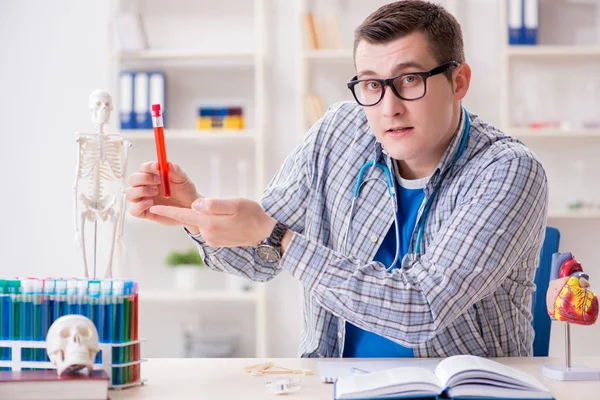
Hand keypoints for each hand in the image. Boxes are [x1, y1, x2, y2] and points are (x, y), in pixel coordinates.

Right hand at [126, 161, 199, 230]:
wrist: (190, 207)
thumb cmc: (185, 192)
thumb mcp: (183, 180)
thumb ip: (176, 171)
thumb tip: (168, 163)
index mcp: (153, 175)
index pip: (144, 168)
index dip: (148, 166)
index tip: (157, 167)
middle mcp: (145, 186)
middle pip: (133, 179)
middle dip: (143, 178)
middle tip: (158, 181)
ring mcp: (144, 199)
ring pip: (130, 193)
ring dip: (141, 191)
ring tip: (155, 192)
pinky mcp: (145, 212)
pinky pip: (134, 210)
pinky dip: (138, 206)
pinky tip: (150, 203)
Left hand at [149, 198, 276, 246]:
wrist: (266, 234)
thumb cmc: (252, 215)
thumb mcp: (235, 204)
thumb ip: (213, 204)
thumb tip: (196, 204)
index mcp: (209, 222)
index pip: (183, 214)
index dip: (167, 210)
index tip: (153, 208)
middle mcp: (207, 233)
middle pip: (192, 217)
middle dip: (192, 209)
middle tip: (210, 203)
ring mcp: (212, 239)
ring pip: (202, 221)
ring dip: (207, 214)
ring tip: (228, 212)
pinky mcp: (217, 241)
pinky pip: (209, 227)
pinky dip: (213, 221)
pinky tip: (228, 219)